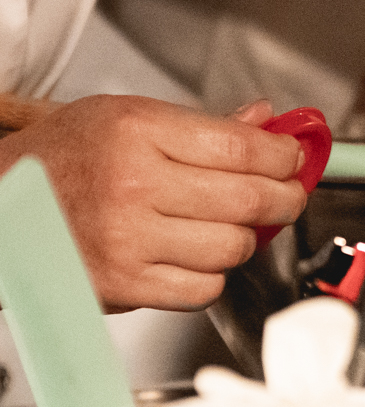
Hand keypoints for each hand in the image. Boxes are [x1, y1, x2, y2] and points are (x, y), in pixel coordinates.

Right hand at [0, 96, 308, 310]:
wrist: (1, 204)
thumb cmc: (63, 159)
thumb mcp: (126, 118)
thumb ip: (204, 125)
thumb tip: (267, 120)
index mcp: (137, 131)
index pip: (243, 147)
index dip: (284, 156)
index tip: (294, 159)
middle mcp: (133, 184)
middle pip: (249, 199)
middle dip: (286, 198)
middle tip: (288, 195)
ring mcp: (128, 239)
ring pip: (234, 247)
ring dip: (246, 238)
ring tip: (228, 224)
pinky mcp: (124, 285)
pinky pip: (205, 288)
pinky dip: (213, 275)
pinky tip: (194, 255)